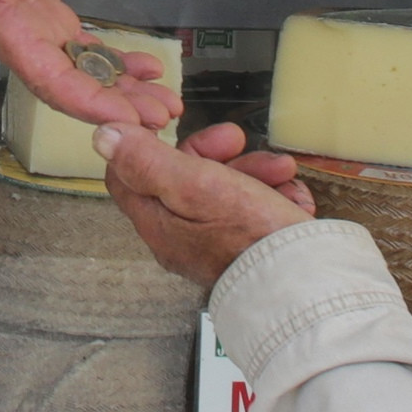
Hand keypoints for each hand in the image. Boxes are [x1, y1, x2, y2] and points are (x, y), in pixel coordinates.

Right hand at [0, 0, 177, 135]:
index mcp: (2, 26)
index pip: (47, 79)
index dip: (86, 101)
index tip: (122, 117)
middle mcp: (17, 39)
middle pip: (69, 87)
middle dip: (114, 107)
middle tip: (159, 117)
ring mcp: (34, 32)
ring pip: (81, 75)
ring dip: (121, 93)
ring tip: (161, 104)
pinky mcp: (49, 20)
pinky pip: (84, 53)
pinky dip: (114, 65)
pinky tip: (145, 71)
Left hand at [98, 117, 312, 285]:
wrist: (308, 288)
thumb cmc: (251, 237)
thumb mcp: (196, 185)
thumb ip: (149, 160)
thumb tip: (104, 136)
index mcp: (159, 224)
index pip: (130, 174)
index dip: (149, 142)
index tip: (174, 123)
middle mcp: (181, 239)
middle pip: (183, 178)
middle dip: (216, 153)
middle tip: (239, 140)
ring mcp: (215, 247)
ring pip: (226, 191)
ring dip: (255, 172)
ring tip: (282, 171)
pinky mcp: (249, 251)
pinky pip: (255, 213)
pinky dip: (274, 198)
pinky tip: (292, 198)